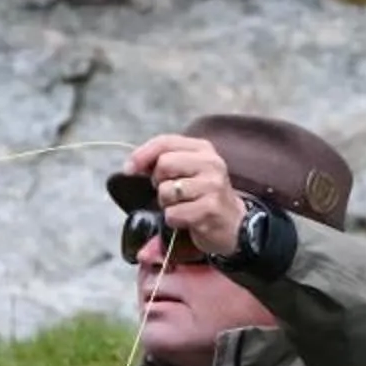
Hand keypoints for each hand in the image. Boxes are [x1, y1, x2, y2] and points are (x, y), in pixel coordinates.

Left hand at [124, 133, 245, 258]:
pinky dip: (173, 220)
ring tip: (182, 206)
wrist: (235, 223)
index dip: (142, 154)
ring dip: (166, 204)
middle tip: (169, 192)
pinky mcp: (210, 209)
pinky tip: (188, 219)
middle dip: (158, 181)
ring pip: (167, 191)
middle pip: (164, 164)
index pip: (165, 142)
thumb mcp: (189, 170)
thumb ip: (164, 160)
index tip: (130, 169)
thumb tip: (131, 167)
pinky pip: (173, 214)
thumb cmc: (204, 195)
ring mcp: (212, 185)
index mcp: (203, 149)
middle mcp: (211, 163)